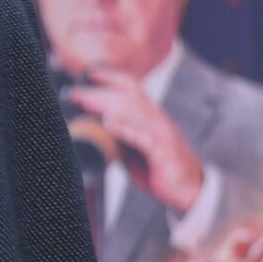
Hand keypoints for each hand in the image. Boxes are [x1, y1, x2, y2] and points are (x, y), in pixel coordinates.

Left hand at [67, 72, 206, 214]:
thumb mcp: (132, 149)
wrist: (190, 189)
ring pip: (134, 112)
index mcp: (149, 115)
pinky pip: (143, 137)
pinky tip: (109, 124)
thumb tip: (90, 128)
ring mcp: (160, 134)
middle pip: (128, 96)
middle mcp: (156, 120)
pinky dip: (126, 129)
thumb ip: (115, 137)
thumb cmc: (158, 167)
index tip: (86, 71)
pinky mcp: (163, 152)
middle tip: (72, 92)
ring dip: (106, 106)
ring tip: (84, 102)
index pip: (131, 87)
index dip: (110, 76)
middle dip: (98, 92)